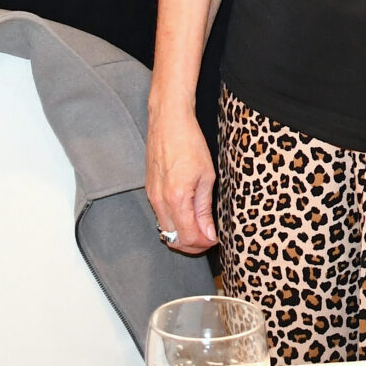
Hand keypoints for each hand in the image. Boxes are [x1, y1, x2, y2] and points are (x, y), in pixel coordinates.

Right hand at [147, 107, 217, 252]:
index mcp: (176, 198)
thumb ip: (205, 209)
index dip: (203, 244)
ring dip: (182, 235)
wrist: (168, 120)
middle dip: (192, 245)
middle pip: (173, 240)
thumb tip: (209, 235)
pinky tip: (187, 214)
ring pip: (165, 230)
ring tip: (200, 227)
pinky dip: (174, 222)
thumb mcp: (206, 176)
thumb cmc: (189, 142)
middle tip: (209, 237)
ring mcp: (151, 196)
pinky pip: (160, 216)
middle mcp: (159, 201)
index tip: (216, 238)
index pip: (187, 238)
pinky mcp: (149, 190)